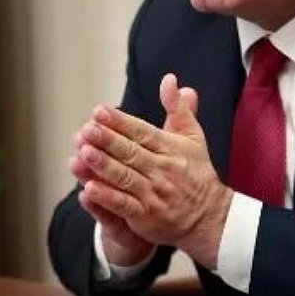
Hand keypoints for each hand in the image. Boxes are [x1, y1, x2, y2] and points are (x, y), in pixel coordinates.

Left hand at [75, 74, 232, 268]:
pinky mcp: (146, 216)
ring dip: (104, 165)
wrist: (210, 216)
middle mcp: (162, 170)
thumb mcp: (192, 137)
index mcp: (171, 149)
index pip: (143, 132)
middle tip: (87, 129)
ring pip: (125, 177)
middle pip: (131, 153)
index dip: (120, 122)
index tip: (99, 111)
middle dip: (108, 140)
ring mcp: (154, 194)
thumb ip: (178, 108)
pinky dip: (107, 198)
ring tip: (84, 152)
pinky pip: (124, 206)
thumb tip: (170, 79)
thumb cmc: (197, 172)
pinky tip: (89, 189)